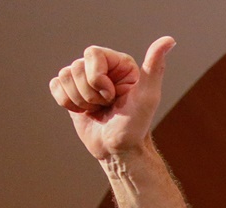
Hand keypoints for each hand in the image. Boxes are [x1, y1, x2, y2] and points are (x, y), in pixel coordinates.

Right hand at [50, 37, 174, 160]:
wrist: (119, 150)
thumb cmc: (135, 125)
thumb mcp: (148, 96)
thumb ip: (154, 67)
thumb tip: (169, 40)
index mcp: (118, 62)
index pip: (92, 54)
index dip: (97, 78)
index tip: (111, 96)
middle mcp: (101, 67)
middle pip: (76, 67)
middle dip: (89, 93)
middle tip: (106, 106)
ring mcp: (84, 79)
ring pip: (64, 76)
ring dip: (79, 100)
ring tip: (97, 110)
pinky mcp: (71, 92)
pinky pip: (55, 86)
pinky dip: (67, 102)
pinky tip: (84, 112)